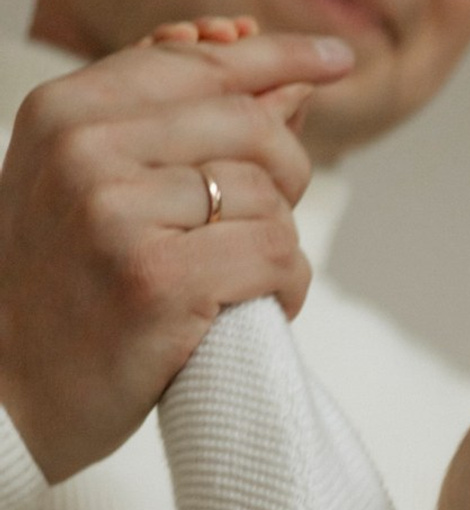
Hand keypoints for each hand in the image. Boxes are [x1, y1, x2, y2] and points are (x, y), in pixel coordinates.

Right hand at [0, 27, 351, 482]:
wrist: (13, 390)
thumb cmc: (64, 289)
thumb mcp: (86, 183)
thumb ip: (161, 121)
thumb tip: (255, 59)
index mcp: (66, 112)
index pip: (195, 63)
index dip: (276, 57)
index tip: (334, 59)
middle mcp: (86, 150)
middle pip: (249, 126)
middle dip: (287, 176)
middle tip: (270, 223)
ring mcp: (119, 215)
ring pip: (268, 199)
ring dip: (280, 246)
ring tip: (241, 282)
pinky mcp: (160, 282)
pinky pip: (275, 257)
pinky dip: (287, 288)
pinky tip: (260, 307)